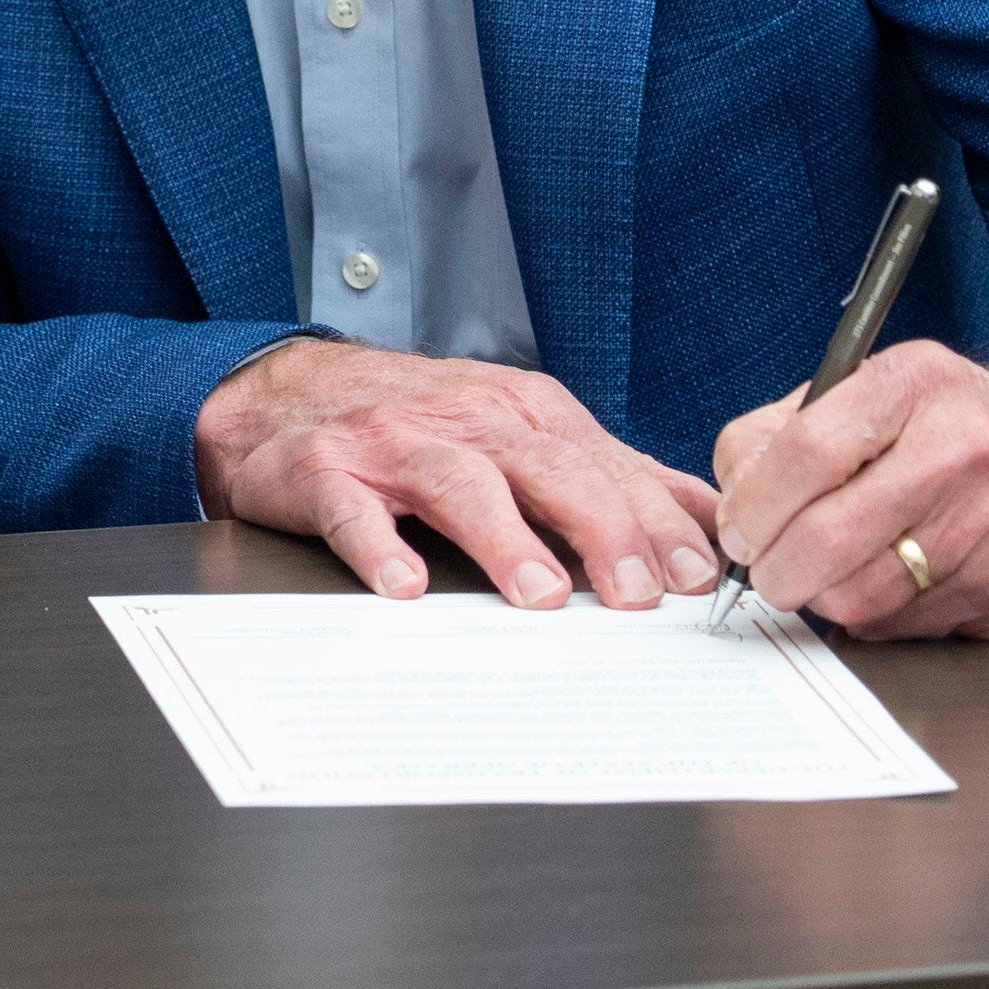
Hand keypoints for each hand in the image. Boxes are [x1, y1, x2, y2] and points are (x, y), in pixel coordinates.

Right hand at [195, 339, 726, 610]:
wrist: (283, 394)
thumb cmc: (418, 422)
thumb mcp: (522, 431)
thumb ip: (612, 473)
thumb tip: (706, 515)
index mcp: (523, 413)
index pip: (605, 464)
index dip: (655, 520)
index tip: (695, 576)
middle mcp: (465, 420)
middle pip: (546, 467)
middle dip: (600, 527)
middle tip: (635, 593)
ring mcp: (394, 445)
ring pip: (460, 484)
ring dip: (504, 538)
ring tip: (539, 594)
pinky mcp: (326, 472)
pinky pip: (354, 510)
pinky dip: (379, 547)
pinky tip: (402, 586)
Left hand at [710, 345, 988, 640]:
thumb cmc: (954, 426)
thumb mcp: (873, 391)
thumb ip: (783, 432)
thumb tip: (731, 500)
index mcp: (917, 383)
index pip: (804, 451)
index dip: (751, 506)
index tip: (737, 531)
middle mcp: (966, 449)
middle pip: (827, 538)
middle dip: (775, 571)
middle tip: (767, 573)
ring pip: (865, 596)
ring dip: (828, 597)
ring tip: (830, 575)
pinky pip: (916, 627)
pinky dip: (886, 617)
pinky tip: (898, 583)